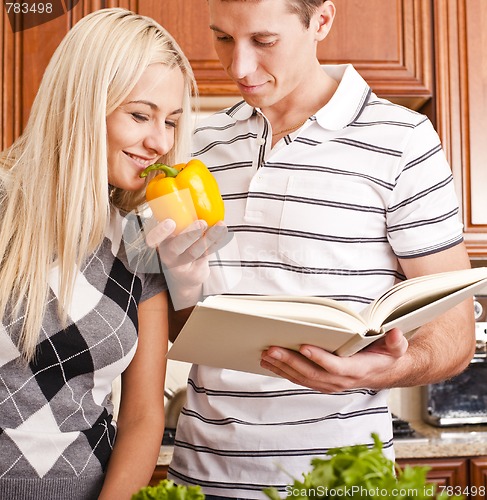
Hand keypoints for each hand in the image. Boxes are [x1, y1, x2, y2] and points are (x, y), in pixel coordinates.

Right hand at [146, 219, 228, 308]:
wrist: (186, 274)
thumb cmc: (179, 245)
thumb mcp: (173, 234)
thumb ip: (179, 219)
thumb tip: (189, 191)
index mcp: (161, 242)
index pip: (154, 238)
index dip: (161, 231)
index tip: (170, 222)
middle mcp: (169, 254)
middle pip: (177, 247)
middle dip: (189, 234)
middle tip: (201, 223)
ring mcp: (183, 263)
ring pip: (196, 252)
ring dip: (209, 237)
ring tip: (219, 225)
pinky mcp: (197, 268)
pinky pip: (207, 254)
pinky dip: (217, 241)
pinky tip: (223, 231)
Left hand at [260, 328, 408, 392]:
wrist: (384, 372)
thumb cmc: (386, 355)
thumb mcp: (396, 347)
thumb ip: (396, 341)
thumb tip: (394, 333)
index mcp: (357, 370)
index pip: (336, 366)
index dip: (319, 358)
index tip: (303, 346)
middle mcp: (341, 381)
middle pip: (312, 373)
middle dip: (290, 361)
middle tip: (271, 349)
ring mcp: (329, 384)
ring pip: (302, 378)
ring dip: (282, 367)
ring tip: (265, 355)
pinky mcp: (321, 383)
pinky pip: (300, 380)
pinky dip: (283, 372)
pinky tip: (270, 363)